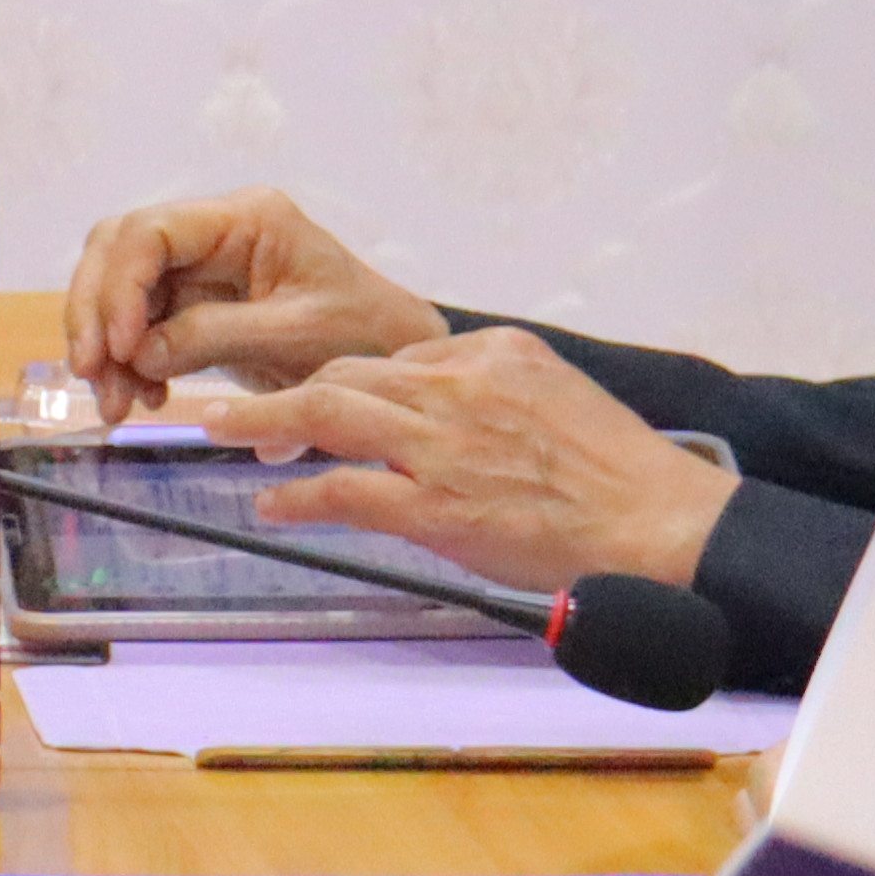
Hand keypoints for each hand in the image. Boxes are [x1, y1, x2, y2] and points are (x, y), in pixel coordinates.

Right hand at [56, 190, 439, 418]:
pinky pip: (140, 327)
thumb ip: (214, 336)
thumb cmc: (367, 333)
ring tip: (116, 404)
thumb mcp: (296, 337)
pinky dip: (129, 365)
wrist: (398, 358)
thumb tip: (137, 353)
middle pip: (119, 253)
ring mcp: (202, 268)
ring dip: (106, 349)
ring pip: (120, 292)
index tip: (116, 346)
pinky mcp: (197, 306)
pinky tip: (143, 398)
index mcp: (247, 219)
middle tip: (90, 375)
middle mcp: (215, 233)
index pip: (151, 232)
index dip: (119, 286)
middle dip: (95, 314)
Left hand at [191, 329, 739, 598]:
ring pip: (326, 412)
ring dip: (260, 420)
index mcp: (492, 353)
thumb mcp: (557, 393)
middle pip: (345, 371)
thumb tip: (440, 402)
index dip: (348, 377)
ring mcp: (443, 446)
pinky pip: (343, 492)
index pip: (397, 353)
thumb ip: (493, 389)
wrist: (659, 522)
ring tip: (215, 428)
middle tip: (235, 406)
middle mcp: (459, 387)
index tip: (317, 395)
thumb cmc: (618, 473)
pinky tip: (270, 503)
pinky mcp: (437, 506)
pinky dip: (297, 497)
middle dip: (284, 387)